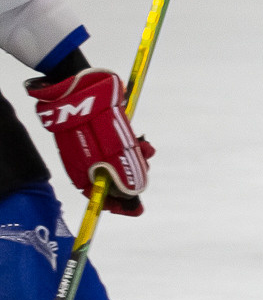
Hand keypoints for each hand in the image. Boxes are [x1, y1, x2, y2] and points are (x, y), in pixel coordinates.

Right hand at [27, 69, 152, 215]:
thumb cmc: (87, 120)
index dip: (116, 204)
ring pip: (120, 162)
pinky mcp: (105, 130)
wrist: (77, 88)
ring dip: (137, 163)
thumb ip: (115, 172)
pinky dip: (136, 147)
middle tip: (144, 180)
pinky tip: (147, 146)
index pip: (98, 195)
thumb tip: (128, 192)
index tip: (135, 211)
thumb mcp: (102, 152)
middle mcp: (87, 160)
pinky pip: (122, 145)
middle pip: (111, 180)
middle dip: (132, 182)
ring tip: (148, 157)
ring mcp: (95, 145)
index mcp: (79, 170)